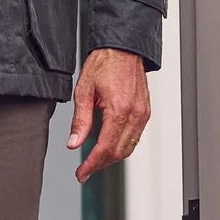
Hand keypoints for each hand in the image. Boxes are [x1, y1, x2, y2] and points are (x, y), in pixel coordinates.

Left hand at [66, 47, 149, 181]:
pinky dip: (122, 145)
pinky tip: (109, 144)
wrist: (123, 46)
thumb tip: (74, 143)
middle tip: (85, 169)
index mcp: (119, 108)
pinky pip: (135, 137)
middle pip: (119, 152)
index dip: (91, 164)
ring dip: (111, 157)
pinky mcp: (145, 111)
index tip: (81, 173)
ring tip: (95, 159)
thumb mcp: (84, 89)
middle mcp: (135, 114)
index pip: (105, 148)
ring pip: (129, 147)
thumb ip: (80, 119)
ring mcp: (143, 113)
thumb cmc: (104, 62)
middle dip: (100, 164)